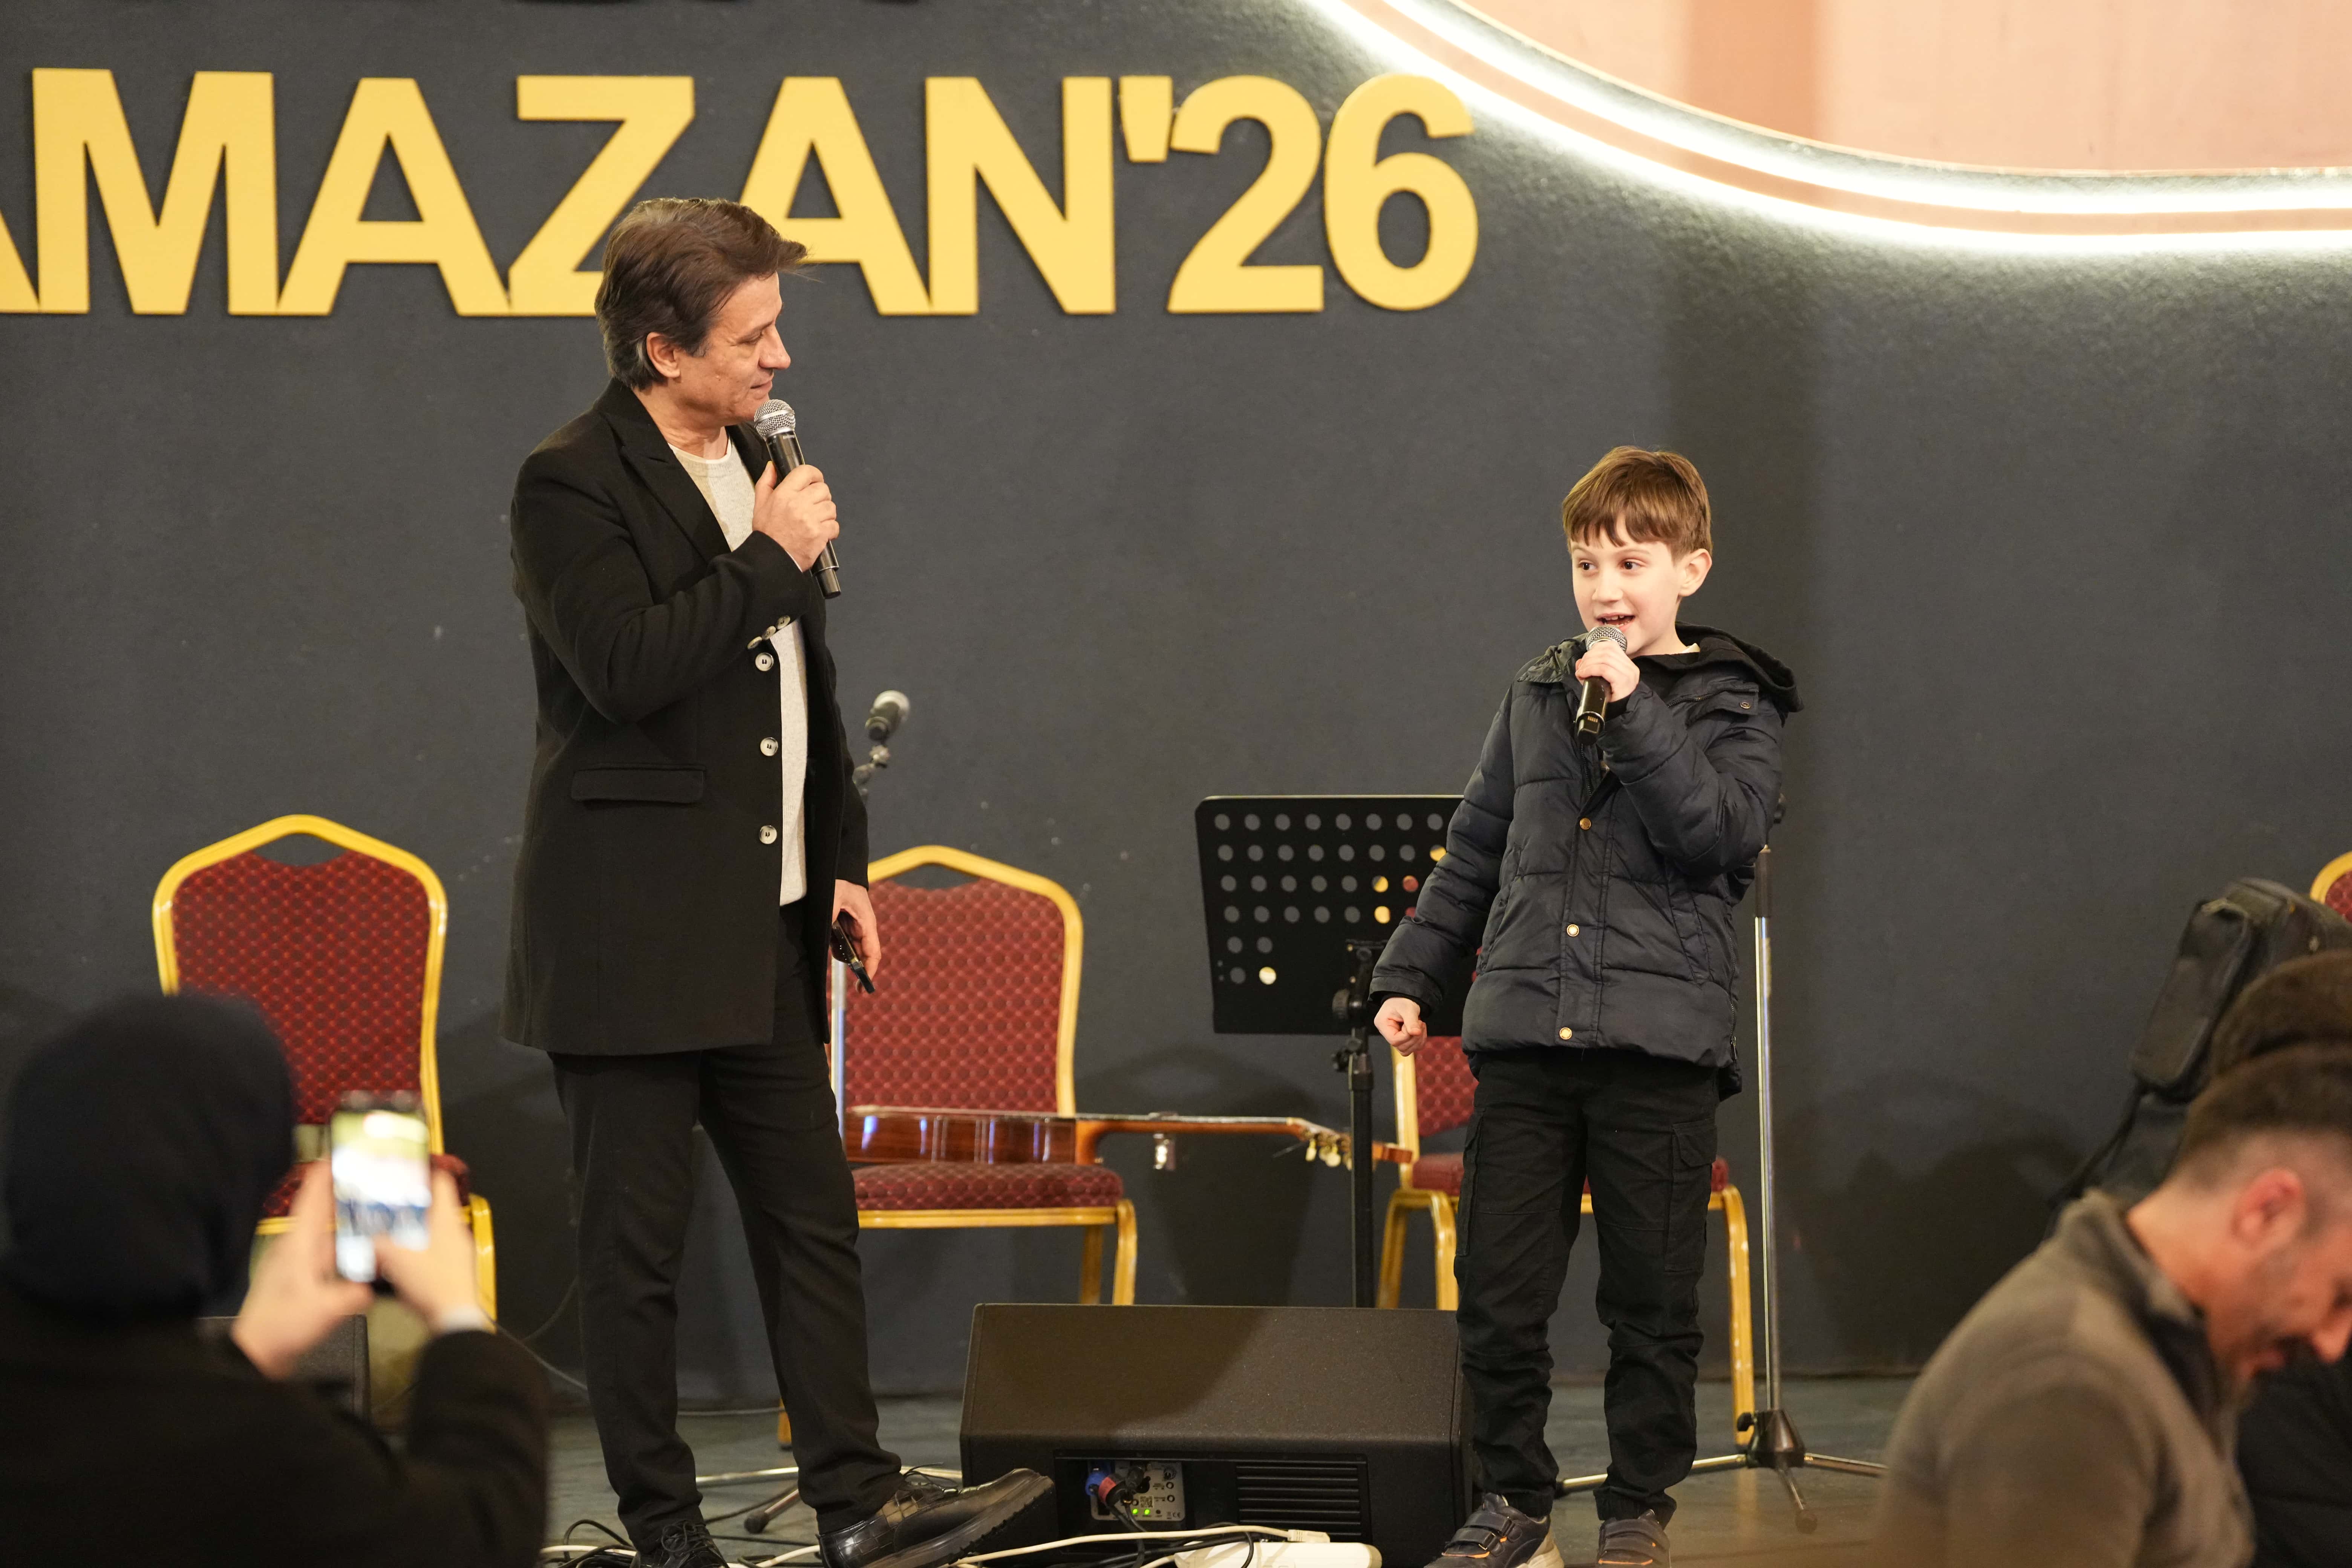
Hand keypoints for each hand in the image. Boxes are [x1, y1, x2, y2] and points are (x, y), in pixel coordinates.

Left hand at [231, 1161, 371, 1378]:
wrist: (256, 1355)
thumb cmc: (282, 1325)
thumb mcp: (320, 1310)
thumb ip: (350, 1296)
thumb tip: (371, 1289)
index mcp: (299, 1245)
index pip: (311, 1200)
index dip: (324, 1175)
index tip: (340, 1152)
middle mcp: (300, 1250)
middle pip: (323, 1212)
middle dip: (344, 1191)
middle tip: (373, 1175)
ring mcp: (302, 1266)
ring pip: (330, 1233)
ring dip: (350, 1219)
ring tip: (379, 1207)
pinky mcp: (307, 1283)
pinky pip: (333, 1254)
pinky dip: (350, 1246)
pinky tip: (369, 1251)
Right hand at [371, 1168, 481, 1326]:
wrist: (452, 1317)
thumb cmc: (433, 1284)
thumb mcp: (397, 1259)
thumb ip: (378, 1244)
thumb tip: (367, 1237)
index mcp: (447, 1221)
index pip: (442, 1184)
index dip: (426, 1174)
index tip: (408, 1171)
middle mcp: (456, 1232)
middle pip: (435, 1208)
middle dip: (411, 1206)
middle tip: (389, 1205)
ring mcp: (457, 1251)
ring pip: (433, 1230)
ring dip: (413, 1230)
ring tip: (389, 1233)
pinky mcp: (453, 1269)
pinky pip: (434, 1251)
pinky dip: (417, 1250)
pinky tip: (400, 1260)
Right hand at [753, 461, 838, 570]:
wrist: (771, 558)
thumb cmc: (767, 534)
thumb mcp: (760, 504)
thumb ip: (767, 482)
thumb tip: (772, 467)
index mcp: (784, 494)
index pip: (806, 472)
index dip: (815, 475)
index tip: (815, 481)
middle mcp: (798, 504)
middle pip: (823, 489)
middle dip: (821, 497)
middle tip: (813, 506)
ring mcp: (810, 519)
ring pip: (831, 507)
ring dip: (826, 514)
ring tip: (815, 521)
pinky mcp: (819, 534)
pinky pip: (835, 525)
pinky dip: (830, 529)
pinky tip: (819, 532)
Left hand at [833, 879, 881, 978]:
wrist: (838, 870)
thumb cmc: (840, 882)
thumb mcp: (834, 898)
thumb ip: (831, 918)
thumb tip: (827, 940)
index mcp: (866, 924)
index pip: (873, 953)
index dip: (870, 971)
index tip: (863, 986)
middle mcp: (863, 929)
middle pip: (861, 956)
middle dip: (853, 966)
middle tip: (844, 974)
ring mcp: (855, 929)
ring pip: (851, 951)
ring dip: (841, 954)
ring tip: (830, 940)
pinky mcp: (846, 927)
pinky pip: (842, 943)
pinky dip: (835, 946)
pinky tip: (828, 937)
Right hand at [1375, 997, 1427, 1055]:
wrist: (1405, 998)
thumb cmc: (1403, 1000)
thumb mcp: (1407, 1008)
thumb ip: (1411, 1021)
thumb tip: (1416, 1033)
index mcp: (1382, 1024)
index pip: (1395, 1040)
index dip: (1407, 1035)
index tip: (1414, 1022)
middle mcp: (1386, 1033)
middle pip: (1401, 1047)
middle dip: (1414, 1038)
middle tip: (1420, 1023)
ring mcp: (1394, 1037)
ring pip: (1407, 1050)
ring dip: (1418, 1040)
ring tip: (1420, 1025)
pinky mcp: (1402, 1040)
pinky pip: (1411, 1048)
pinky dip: (1420, 1041)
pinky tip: (1420, 1029)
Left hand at [1573, 636, 1639, 701]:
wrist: (1619, 715)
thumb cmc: (1610, 698)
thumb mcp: (1599, 680)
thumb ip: (1591, 668)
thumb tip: (1579, 662)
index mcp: (1627, 664)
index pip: (1611, 646)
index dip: (1594, 649)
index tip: (1585, 660)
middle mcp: (1630, 667)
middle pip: (1606, 651)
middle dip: (1589, 657)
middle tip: (1581, 668)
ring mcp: (1629, 674)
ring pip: (1605, 658)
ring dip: (1588, 664)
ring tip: (1581, 672)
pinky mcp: (1623, 681)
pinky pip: (1604, 669)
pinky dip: (1590, 670)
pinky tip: (1583, 675)